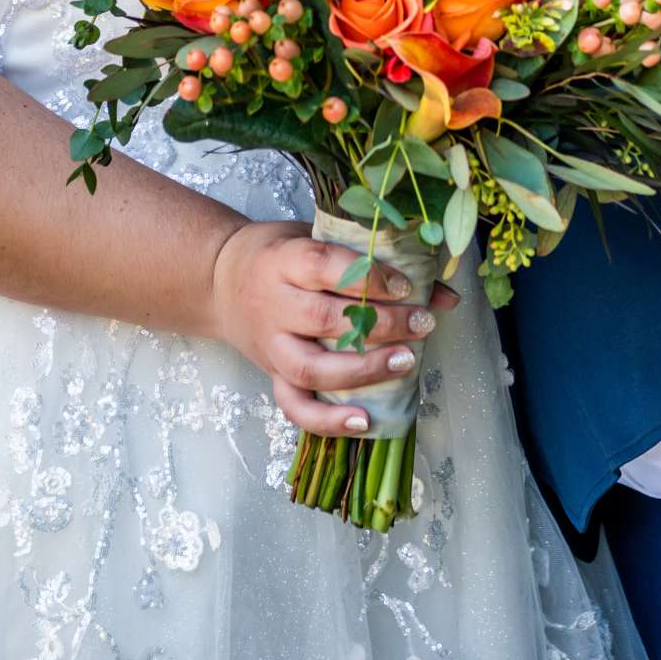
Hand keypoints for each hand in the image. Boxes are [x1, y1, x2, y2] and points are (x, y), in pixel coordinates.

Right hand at [208, 219, 459, 435]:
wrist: (217, 279)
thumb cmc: (280, 253)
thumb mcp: (317, 237)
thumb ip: (372, 259)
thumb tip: (444, 293)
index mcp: (283, 260)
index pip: (323, 267)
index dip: (367, 277)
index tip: (406, 284)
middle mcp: (273, 304)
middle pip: (324, 319)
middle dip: (380, 325)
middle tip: (422, 324)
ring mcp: (269, 345)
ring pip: (311, 368)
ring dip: (362, 371)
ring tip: (406, 362)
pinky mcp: (270, 375)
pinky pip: (294, 406)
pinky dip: (327, 421)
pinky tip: (364, 421)